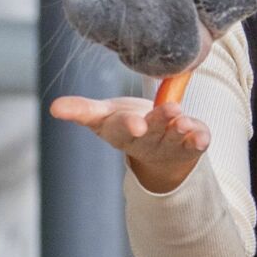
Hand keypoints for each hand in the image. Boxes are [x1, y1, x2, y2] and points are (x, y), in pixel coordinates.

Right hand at [48, 95, 208, 193]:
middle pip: (151, 131)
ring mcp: (169, 145)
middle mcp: (146, 141)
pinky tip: (202, 134)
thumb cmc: (126, 123)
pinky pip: (197, 143)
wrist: (159, 149)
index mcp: (121, 132)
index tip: (134, 124)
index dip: (128, 126)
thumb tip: (54, 107)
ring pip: (174, 136)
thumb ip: (81, 110)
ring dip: (180, 127)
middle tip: (169, 110)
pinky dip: (200, 138)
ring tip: (184, 116)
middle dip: (159, 122)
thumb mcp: (103, 115)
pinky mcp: (191, 146)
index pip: (121, 129)